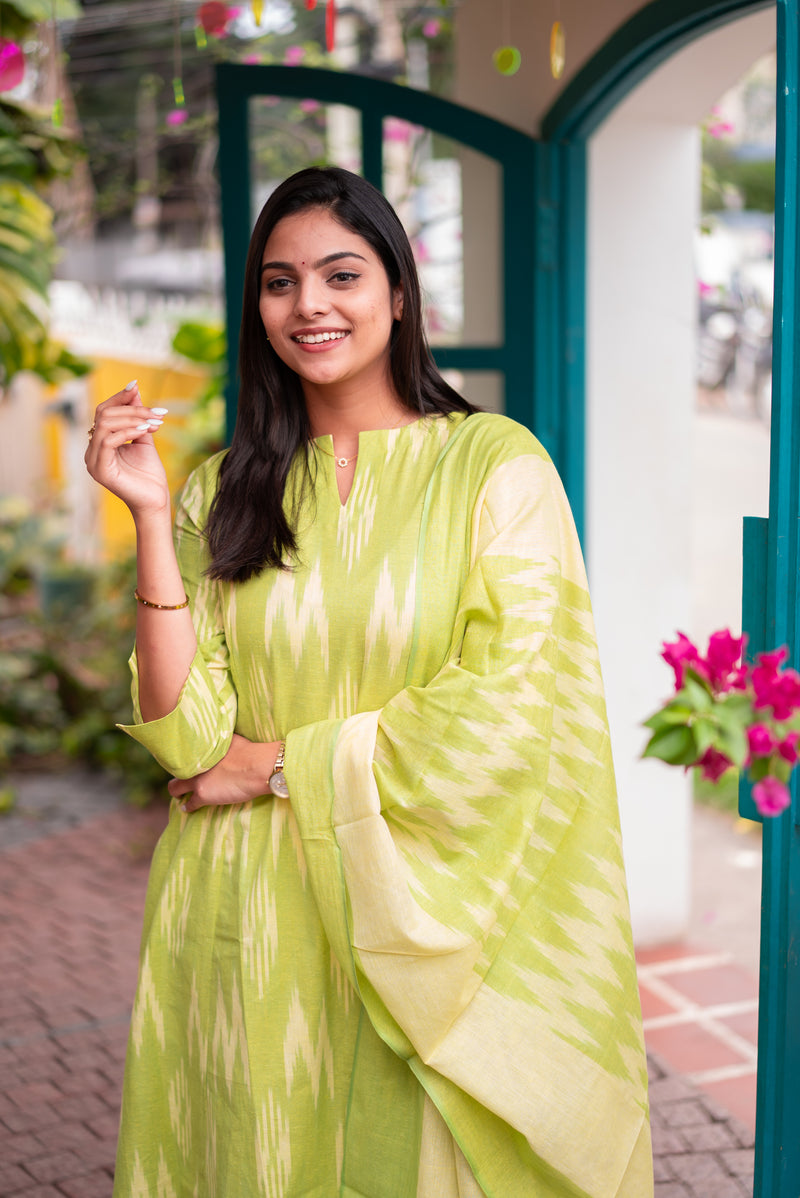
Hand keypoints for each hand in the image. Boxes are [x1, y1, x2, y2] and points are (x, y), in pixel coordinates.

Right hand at [84, 380, 170, 517]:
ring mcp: (93, 461)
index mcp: (99, 443)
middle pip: (103, 414)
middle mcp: (91, 451)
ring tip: (154, 422)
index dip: (119, 397)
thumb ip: (137, 416)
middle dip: (131, 408)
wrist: (155, 501)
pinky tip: (145, 431)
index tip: (137, 386)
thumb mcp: (143, 437)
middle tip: (156, 412)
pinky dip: (128, 431)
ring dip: (133, 418)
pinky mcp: (100, 470)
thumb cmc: (149, 474)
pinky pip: (108, 440)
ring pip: (105, 424)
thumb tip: (134, 388)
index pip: (102, 411)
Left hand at [168, 734, 281, 813]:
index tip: (189, 765)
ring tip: (180, 796)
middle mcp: (194, 764)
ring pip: (175, 789)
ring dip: (178, 792)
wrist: (257, 767)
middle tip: (181, 781)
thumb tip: (220, 738)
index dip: (186, 762)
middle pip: (175, 771)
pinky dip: (188, 807)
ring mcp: (197, 780)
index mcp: (201, 749)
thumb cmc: (250, 751)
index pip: (183, 755)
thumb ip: (219, 741)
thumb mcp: (230, 739)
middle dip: (177, 776)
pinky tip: (187, 808)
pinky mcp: (202, 795)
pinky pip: (189, 804)